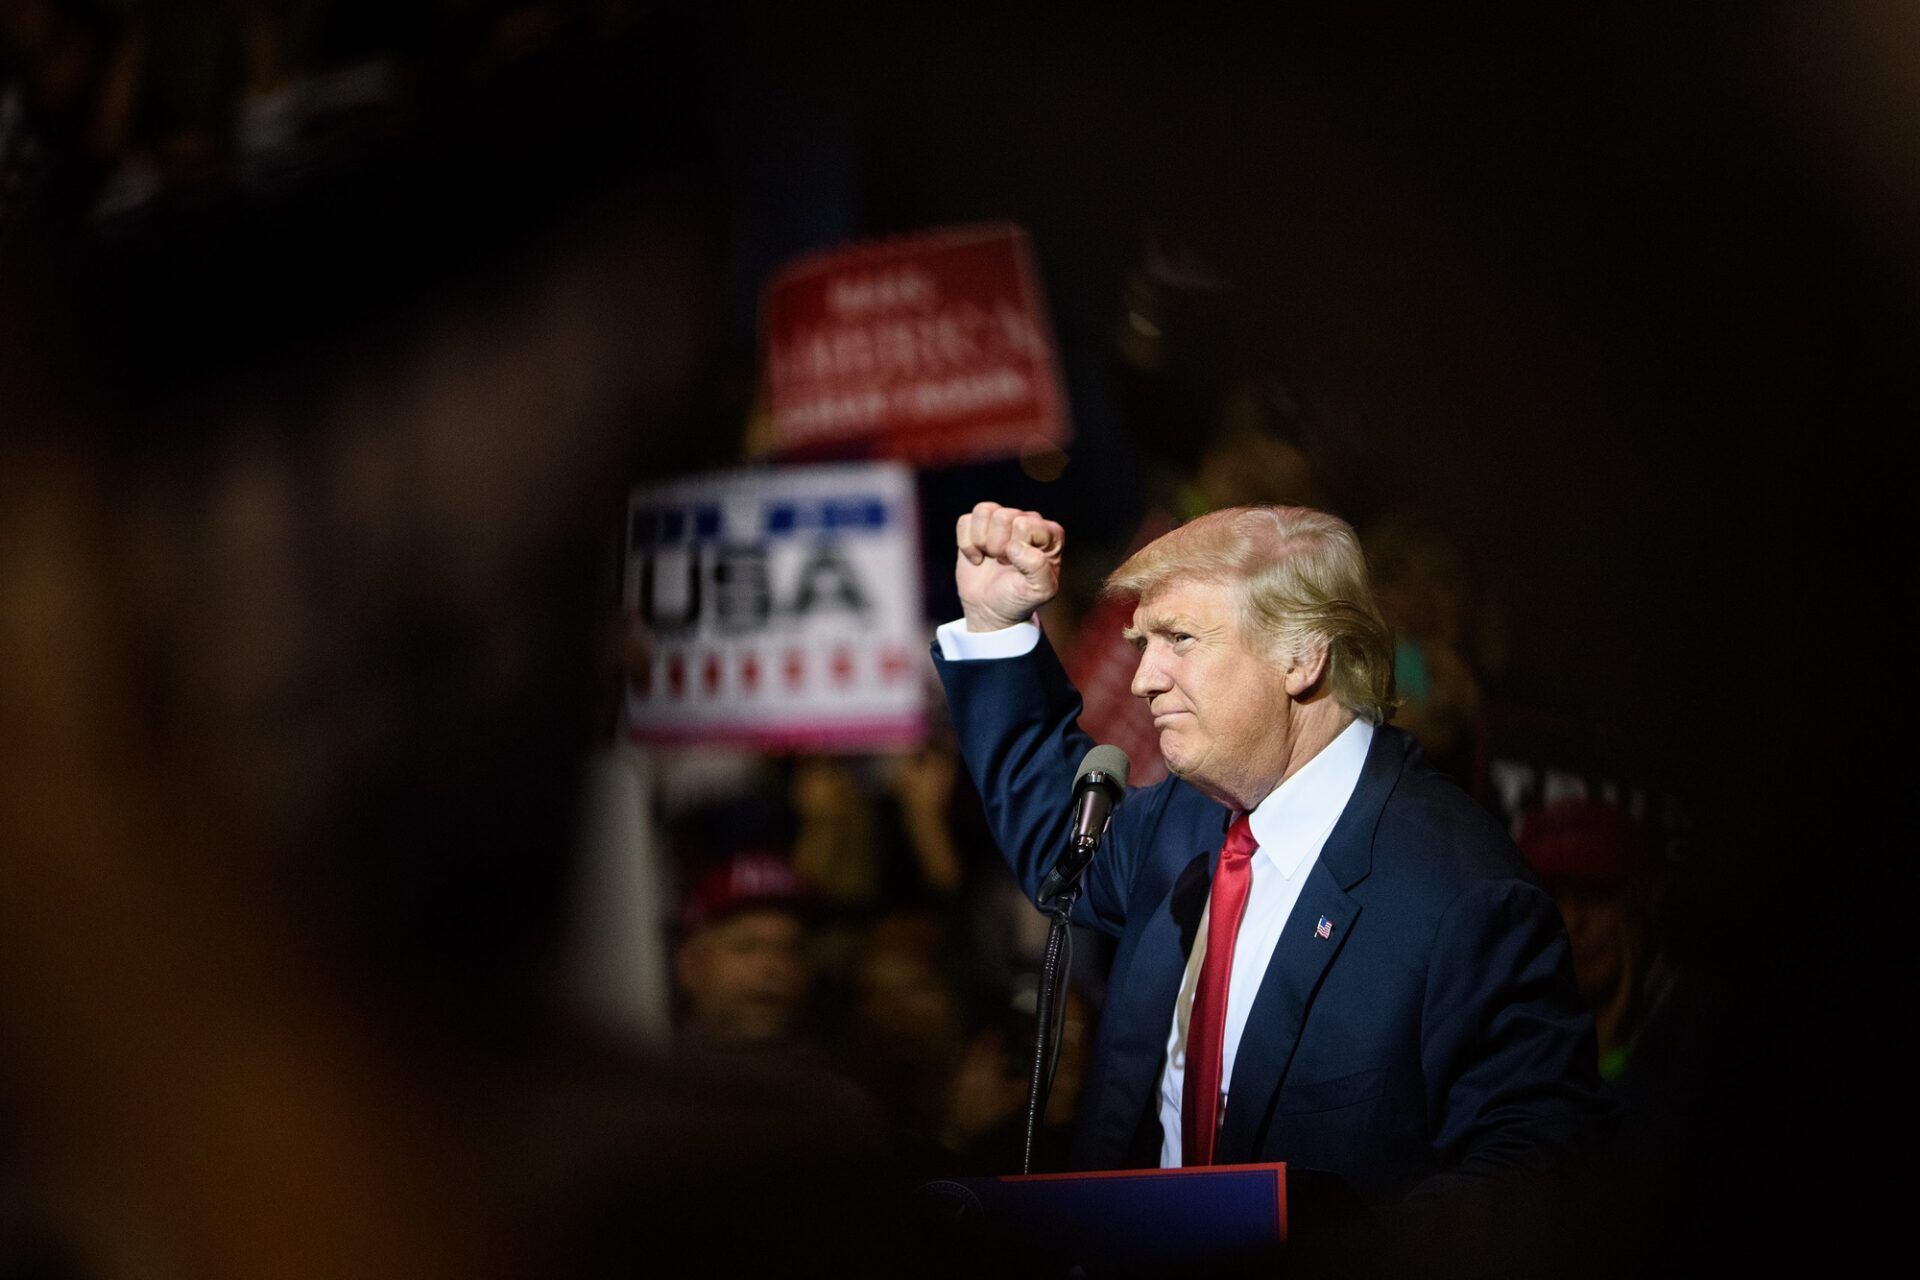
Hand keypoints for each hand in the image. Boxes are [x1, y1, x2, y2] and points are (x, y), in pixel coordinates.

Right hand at [954, 502, 1063, 631]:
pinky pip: (965, 521)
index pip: (1025, 524)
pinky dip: (966, 544)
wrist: (991, 610)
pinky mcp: (978, 526)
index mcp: (1050, 534)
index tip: (1019, 567)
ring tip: (991, 557)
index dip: (1016, 549)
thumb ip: (1038, 568)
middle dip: (998, 546)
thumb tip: (1016, 547)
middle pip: (1003, 516)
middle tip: (1004, 564)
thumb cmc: (1019, 599)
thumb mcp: (1039, 591)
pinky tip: (977, 557)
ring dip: (982, 542)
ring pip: (984, 512)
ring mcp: (1002, 522)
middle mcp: (1028, 521)